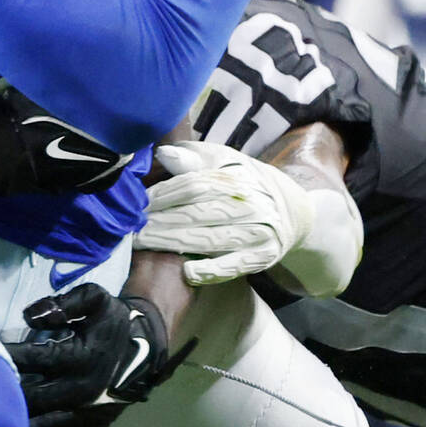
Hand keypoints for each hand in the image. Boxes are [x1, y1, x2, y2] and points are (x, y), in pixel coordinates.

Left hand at [5, 283, 186, 426]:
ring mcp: (86, 414)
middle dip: (6, 394)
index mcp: (82, 356)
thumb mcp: (95, 298)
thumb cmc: (113, 320)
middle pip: (34, 396)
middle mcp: (82, 389)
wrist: (145, 347)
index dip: (9, 355)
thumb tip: (30, 316)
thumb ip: (65, 302)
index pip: (35, 358)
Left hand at [137, 141, 361, 294]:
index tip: (138, 203)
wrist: (293, 210)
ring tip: (145, 245)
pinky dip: (212, 270)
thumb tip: (163, 154)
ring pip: (211, 239)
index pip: (193, 185)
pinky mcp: (263, 257)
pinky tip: (188, 272)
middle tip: (132, 229)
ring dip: (175, 244)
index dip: (163, 195)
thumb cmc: (246, 181)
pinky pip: (235, 266)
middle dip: (161, 222)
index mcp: (236, 177)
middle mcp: (249, 204)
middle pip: (197, 214)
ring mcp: (258, 232)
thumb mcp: (224, 161)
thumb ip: (194, 158)